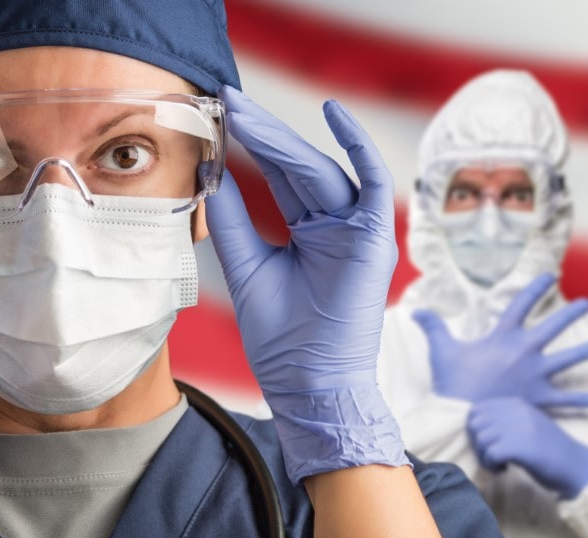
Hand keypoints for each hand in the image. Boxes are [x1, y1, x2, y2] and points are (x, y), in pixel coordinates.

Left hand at [204, 87, 405, 479]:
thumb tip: (213, 176)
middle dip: (264, 133)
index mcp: (309, 234)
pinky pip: (374, 183)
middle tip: (230, 102)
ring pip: (321, 171)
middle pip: (298, 168)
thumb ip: (233, 223)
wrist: (307, 385)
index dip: (254, 145)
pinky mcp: (374, 239)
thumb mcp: (247, 270)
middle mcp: (335, 227)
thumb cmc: (282, 342)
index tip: (223, 115)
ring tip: (246, 116)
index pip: (280, 178)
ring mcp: (356, 231)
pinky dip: (358, 147)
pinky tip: (335, 114)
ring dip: (283, 141)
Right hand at [414, 273, 587, 406]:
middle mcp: (524, 352)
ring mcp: (535, 375)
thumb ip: (433, 328)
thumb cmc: (452, 383)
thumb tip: (417, 310)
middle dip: (572, 313)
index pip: (522, 304)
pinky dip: (580, 401)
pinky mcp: (538, 399)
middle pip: (554, 327)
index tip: (550, 276)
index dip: (536, 288)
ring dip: (586, 351)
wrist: (462, 416)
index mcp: (503, 337)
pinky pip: (564, 400)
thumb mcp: (442, 351)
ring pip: (567, 360)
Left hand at [467, 397, 587, 498]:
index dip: (475, 430)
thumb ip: (503, 421)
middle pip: (475, 425)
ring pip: (480, 440)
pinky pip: (490, 454)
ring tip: (500, 464)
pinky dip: (492, 466)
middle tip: (492, 456)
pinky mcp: (520, 446)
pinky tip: (505, 469)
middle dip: (478, 444)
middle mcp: (516, 411)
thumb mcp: (525, 426)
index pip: (476, 410)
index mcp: (516, 403)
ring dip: (485, 458)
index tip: (488, 443)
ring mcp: (518, 427)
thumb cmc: (548, 449)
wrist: (576, 465)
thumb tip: (472, 427)